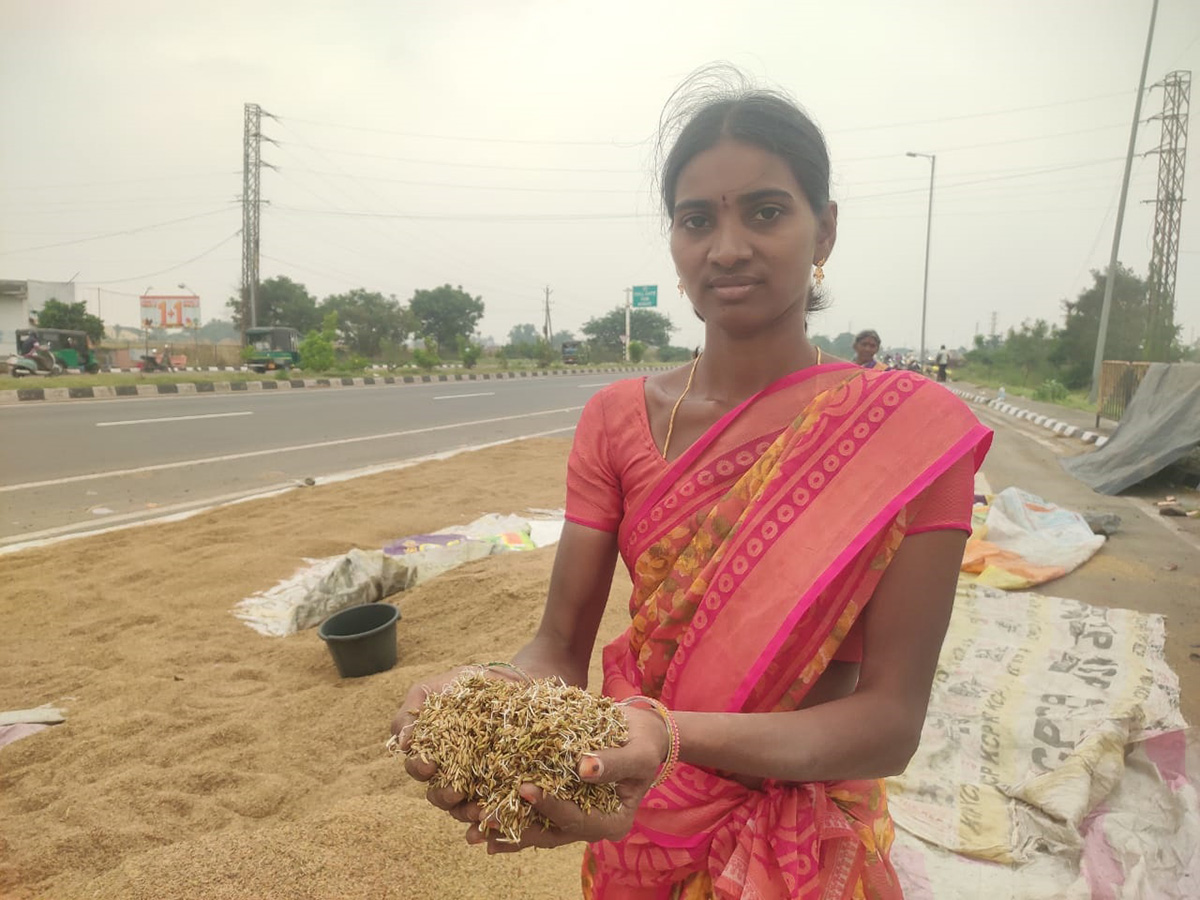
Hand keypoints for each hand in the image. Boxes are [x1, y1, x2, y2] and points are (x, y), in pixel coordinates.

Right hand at [390, 665, 521, 819]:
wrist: (507, 679)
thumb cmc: (464, 683)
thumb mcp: (432, 689)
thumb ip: (411, 712)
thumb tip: (401, 743)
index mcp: (429, 752)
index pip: (417, 768)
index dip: (420, 769)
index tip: (430, 765)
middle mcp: (448, 771)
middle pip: (438, 796)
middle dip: (444, 796)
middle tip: (456, 791)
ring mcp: (474, 780)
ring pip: (462, 807)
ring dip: (467, 811)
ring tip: (479, 809)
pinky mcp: (500, 783)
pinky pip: (493, 804)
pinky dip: (493, 811)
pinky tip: (497, 811)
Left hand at [469, 704, 669, 853]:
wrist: (643, 736)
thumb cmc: (644, 741)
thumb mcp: (637, 752)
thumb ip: (613, 763)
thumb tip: (584, 769)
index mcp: (613, 821)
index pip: (577, 819)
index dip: (550, 806)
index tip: (524, 787)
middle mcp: (592, 827)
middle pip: (551, 834)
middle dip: (515, 827)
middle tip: (484, 817)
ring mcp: (576, 820)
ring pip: (538, 830)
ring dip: (506, 828)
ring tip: (473, 825)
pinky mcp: (563, 806)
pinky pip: (535, 818)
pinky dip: (511, 817)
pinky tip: (483, 822)